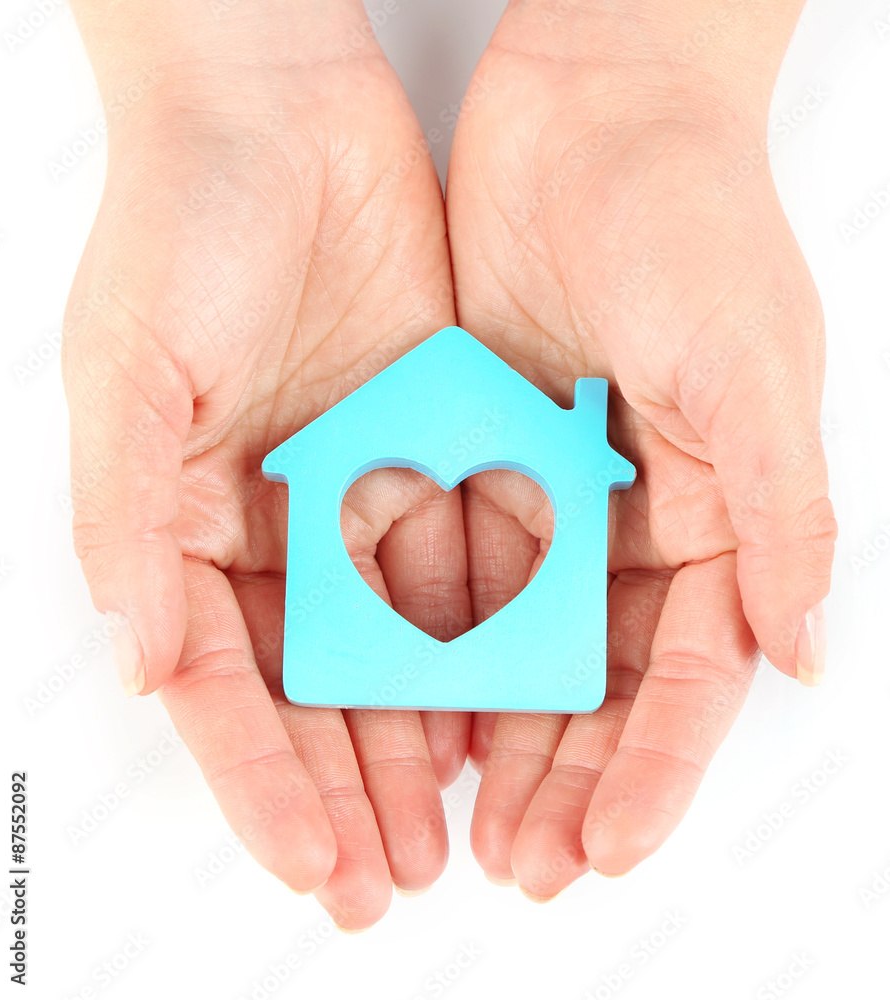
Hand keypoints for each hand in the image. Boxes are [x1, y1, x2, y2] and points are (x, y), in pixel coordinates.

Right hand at [63, 4, 467, 928]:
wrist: (277, 113)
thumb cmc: (182, 227)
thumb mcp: (128, 380)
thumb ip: (126, 527)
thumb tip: (144, 664)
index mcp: (187, 523)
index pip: (226, 683)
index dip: (262, 780)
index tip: (308, 862)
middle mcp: (272, 523)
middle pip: (312, 686)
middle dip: (346, 788)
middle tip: (385, 881)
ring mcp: (353, 489)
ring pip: (394, 641)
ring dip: (416, 735)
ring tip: (448, 827)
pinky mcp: (427, 445)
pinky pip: (459, 558)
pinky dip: (478, 634)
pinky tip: (499, 707)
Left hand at [445, 1, 836, 894]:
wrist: (593, 112)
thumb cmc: (692, 221)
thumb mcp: (756, 373)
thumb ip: (784, 518)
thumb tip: (810, 652)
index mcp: (720, 513)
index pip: (692, 675)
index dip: (655, 768)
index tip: (607, 845)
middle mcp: (637, 518)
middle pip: (602, 681)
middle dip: (566, 776)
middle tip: (521, 862)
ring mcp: (555, 492)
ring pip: (522, 641)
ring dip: (496, 730)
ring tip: (460, 818)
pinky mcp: (482, 452)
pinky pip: (454, 565)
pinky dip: (435, 637)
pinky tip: (409, 707)